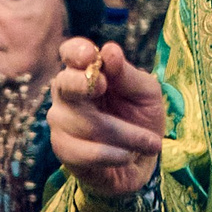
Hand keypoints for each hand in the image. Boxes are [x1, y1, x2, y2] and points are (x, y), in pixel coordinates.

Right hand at [48, 39, 164, 198]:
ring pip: (81, 122)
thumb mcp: (146, 93)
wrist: (143, 160)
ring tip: (150, 143)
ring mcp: (61, 122)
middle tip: (104, 86)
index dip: (76, 52)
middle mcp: (68, 93)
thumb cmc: (142, 117)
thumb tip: (110, 51)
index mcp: (88, 72)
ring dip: (123, 134)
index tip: (90, 55)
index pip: (70, 53)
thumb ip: (127, 74)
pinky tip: (129, 155)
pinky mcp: (63, 150)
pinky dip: (111, 154)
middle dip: (82, 84)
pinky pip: (81, 151)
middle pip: (64, 84)